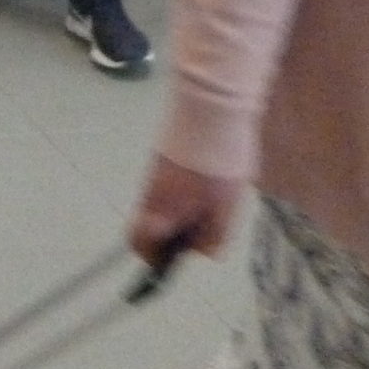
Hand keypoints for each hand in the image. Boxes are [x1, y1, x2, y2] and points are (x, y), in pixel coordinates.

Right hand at [128, 152, 242, 268]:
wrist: (210, 109)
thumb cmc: (218, 164)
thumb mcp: (228, 208)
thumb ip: (215, 236)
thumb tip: (203, 251)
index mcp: (162, 211)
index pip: (140, 243)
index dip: (154, 258)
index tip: (174, 259)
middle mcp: (150, 193)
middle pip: (148, 225)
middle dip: (170, 234)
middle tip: (200, 229)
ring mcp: (154, 173)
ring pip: (160, 204)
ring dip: (180, 212)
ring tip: (213, 202)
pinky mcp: (163, 158)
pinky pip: (167, 186)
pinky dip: (182, 193)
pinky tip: (208, 183)